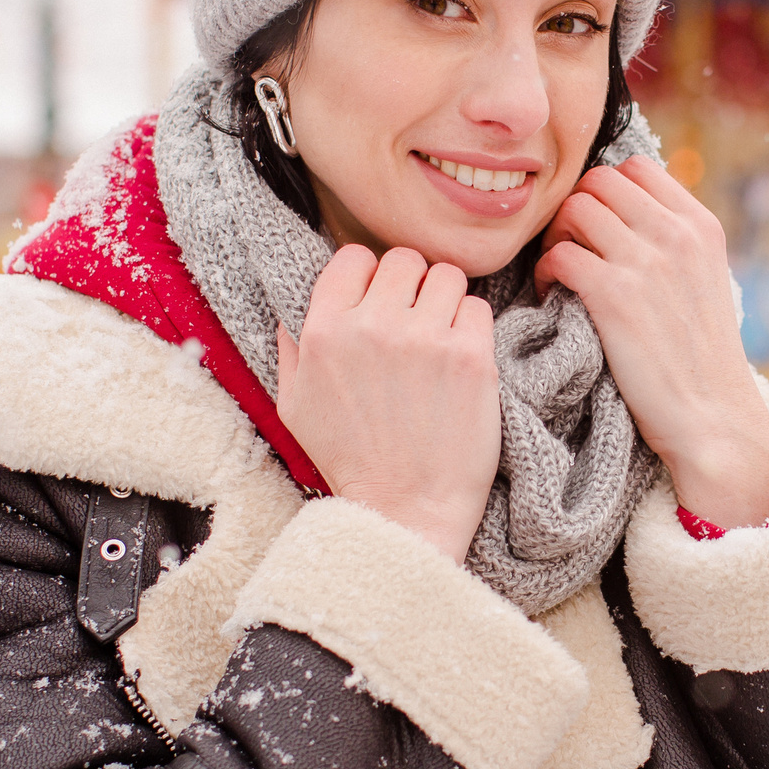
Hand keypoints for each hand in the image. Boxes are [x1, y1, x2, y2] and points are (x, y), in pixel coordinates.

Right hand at [275, 246, 500, 561]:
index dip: (368, 276)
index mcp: (324, 332)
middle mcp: (373, 326)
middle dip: (410, 286)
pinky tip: (460, 360)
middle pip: (403, 259)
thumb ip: (292, 350)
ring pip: (446, 276)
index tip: (379, 300)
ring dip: (444, 302)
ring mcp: (426, 339)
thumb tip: (291, 309)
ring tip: (439, 339)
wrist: (406, 511)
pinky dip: (472, 327)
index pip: (354, 257)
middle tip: (414, 322)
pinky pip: (478, 308)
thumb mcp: (295, 407)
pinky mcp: (472, 356)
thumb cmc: (350, 462)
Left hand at [535, 157, 768, 529]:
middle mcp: (676, 234)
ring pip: (574, 210)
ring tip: (561, 274)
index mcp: (701, 226)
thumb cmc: (700, 357)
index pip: (637, 168)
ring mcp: (646, 262)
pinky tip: (555, 296)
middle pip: (598, 181)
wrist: (713, 416)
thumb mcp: (705, 280)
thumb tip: (625, 215)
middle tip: (571, 249)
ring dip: (556, 238)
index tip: (598, 228)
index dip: (606, 192)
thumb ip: (674, 241)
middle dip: (575, 210)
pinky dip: (546, 273)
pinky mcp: (614, 296)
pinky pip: (559, 255)